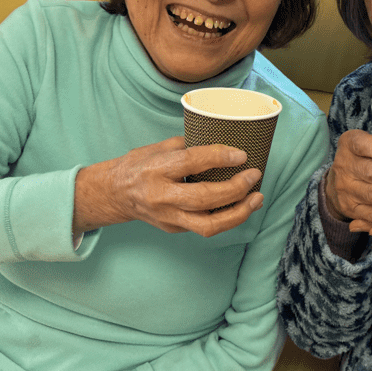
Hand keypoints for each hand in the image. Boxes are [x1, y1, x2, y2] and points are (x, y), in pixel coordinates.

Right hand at [74, 137, 263, 236]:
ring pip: (208, 225)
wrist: (114, 194)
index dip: (219, 157)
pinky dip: (229, 218)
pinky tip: (244, 206)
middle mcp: (161, 196)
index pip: (191, 163)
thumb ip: (188, 146)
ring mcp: (168, 217)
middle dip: (235, 189)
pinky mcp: (174, 228)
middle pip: (204, 198)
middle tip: (254, 175)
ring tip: (257, 198)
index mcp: (155, 169)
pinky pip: (206, 227)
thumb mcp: (158, 147)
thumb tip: (223, 142)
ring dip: (238, 213)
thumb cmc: (139, 165)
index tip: (241, 154)